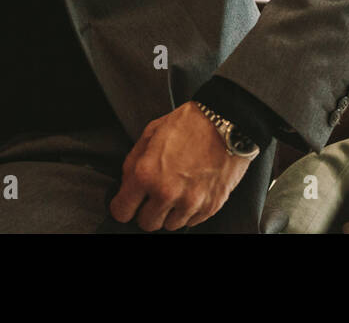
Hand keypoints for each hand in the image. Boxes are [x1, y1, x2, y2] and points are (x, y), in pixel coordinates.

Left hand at [108, 101, 252, 230]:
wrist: (227, 123)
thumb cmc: (190, 123)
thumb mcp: (151, 132)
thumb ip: (133, 161)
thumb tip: (127, 183)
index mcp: (146, 174)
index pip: (121, 212)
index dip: (122, 207)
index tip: (128, 203)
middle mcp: (166, 192)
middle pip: (146, 224)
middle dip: (146, 211)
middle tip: (153, 196)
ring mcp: (190, 202)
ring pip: (169, 226)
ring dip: (169, 212)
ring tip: (177, 190)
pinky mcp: (210, 206)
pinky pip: (192, 221)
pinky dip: (189, 211)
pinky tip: (192, 190)